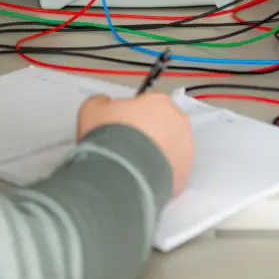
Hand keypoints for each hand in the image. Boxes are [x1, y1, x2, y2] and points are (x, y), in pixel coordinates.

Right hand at [77, 93, 193, 197]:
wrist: (121, 174)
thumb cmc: (109, 134)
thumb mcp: (92, 109)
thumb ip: (103, 103)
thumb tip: (106, 105)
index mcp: (160, 101)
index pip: (149, 102)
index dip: (133, 112)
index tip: (121, 123)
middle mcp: (179, 122)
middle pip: (164, 124)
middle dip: (149, 132)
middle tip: (128, 144)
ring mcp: (185, 150)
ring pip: (170, 148)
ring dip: (156, 153)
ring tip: (134, 164)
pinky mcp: (184, 176)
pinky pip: (170, 170)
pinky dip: (158, 172)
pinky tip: (141, 178)